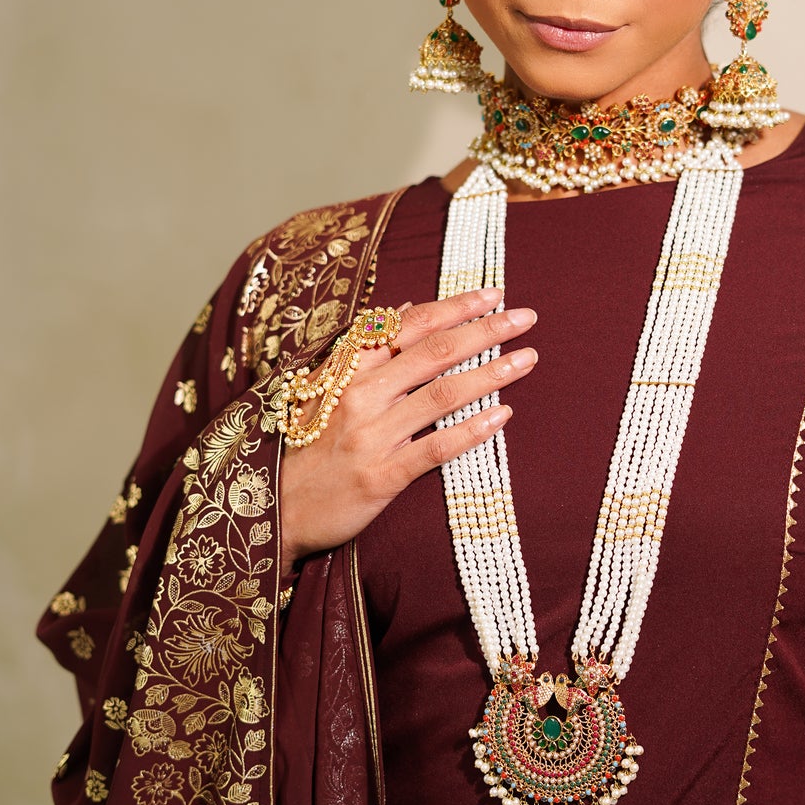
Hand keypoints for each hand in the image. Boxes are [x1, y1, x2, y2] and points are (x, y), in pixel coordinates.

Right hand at [278, 287, 535, 571]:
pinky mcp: (381, 477)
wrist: (277, 509)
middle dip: (485, 330)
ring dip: (490, 373)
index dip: (455, 307)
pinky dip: (471, 430)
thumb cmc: (307, 444)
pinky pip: (435, 449)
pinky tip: (501, 416)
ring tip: (527, 359)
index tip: (493, 294)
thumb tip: (405, 306)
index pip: (409, 324)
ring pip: (441, 395)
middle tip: (525, 317)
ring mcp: (371, 436)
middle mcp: (359, 396)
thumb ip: (366, 348)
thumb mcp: (325, 387)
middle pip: (433, 352)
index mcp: (347, 369)